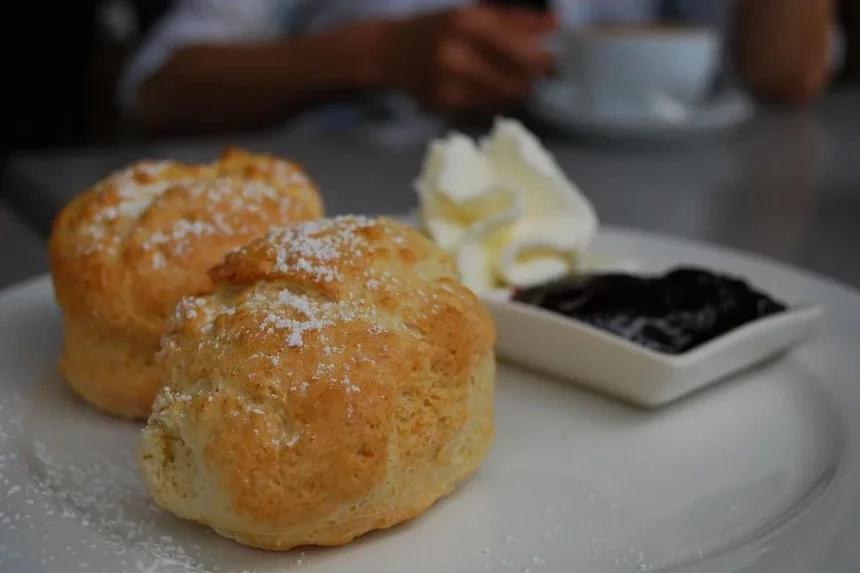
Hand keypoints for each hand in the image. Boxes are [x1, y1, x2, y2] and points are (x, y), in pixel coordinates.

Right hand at [384, 5, 556, 113]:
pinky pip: (483, 108)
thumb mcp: (475, 13)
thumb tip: (557, 25)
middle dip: (531, 80)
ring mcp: (447, 83)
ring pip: (501, 99)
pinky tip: (489, 89)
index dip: (543, 61)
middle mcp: (457, 54)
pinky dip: (493, 100)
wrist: (392, 51)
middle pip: (515, 81)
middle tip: (536, 76)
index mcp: (468, 22)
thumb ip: (517, 20)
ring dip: (514, 93)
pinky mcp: (443, 105)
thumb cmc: (440, 27)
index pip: (522, 51)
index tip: (552, 61)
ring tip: (513, 81)